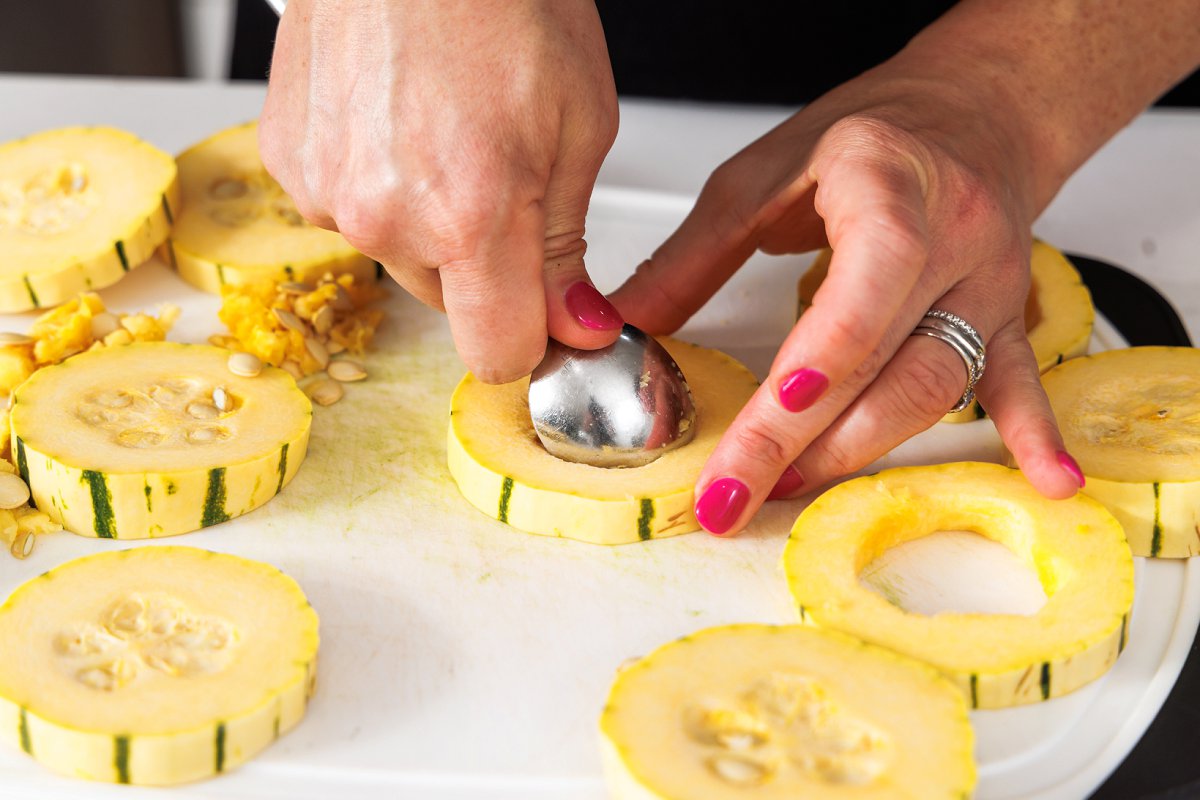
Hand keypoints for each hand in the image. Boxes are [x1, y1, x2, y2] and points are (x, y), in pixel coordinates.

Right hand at [260, 0, 622, 382]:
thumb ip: (567, 244)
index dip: (533, 336)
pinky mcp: (287, 162)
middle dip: (485, 264)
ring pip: (398, 255)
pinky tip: (398, 119)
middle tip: (503, 174)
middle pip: (449, 304)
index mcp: (471, 215)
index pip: (498, 353)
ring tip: (446, 131)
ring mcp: (325, 190)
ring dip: (427, 221)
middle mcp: (385, 217)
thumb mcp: (579, 125)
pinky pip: (348, 210)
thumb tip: (574, 327)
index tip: (550, 309)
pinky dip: (379, 184)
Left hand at [610, 53, 1086, 535]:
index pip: (854, 297)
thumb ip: (691, 258)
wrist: (967, 111)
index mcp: (887, 184)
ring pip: (935, 384)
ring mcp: (987, 280)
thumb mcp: (760, 176)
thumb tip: (624, 326)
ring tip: (788, 487)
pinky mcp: (1007, 313)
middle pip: (885, 360)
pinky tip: (1048, 477)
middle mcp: (952, 234)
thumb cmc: (868, 136)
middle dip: (805, 441)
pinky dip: (1028, 431)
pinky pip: (1018, 377)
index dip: (807, 379)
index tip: (751, 442)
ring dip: (859, 450)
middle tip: (736, 493)